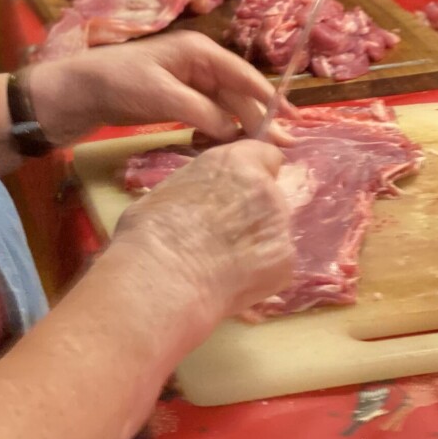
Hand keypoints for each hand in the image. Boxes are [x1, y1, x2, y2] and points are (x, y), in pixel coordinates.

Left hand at [28, 30, 292, 145]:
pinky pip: (206, 116)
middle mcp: (197, 64)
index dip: (270, 98)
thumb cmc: (118, 84)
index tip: (294, 119)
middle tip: (282, 148)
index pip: (244, 75)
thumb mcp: (163, 96)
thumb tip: (235, 132)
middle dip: (258, 118)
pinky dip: (214, 131)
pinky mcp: (173, 100)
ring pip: (223, 106)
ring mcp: (185, 83)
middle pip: (237, 93)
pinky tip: (216, 148)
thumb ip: (203, 112)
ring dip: (237, 128)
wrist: (74, 92)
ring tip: (253, 153)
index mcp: (198, 52)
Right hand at [111, 139, 295, 322]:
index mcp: (237, 162)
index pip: (268, 156)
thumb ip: (203, 187)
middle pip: (272, 196)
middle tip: (226, 235)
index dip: (257, 173)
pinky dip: (261, 273)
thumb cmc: (151, 229)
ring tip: (226, 264)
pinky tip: (233, 282)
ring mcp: (280, 226)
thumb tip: (202, 200)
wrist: (163, 276)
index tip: (242, 191)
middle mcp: (265, 188)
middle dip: (255, 213)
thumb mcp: (174, 187)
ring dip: (258, 243)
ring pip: (274, 232)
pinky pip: (275, 265)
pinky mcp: (286, 263)